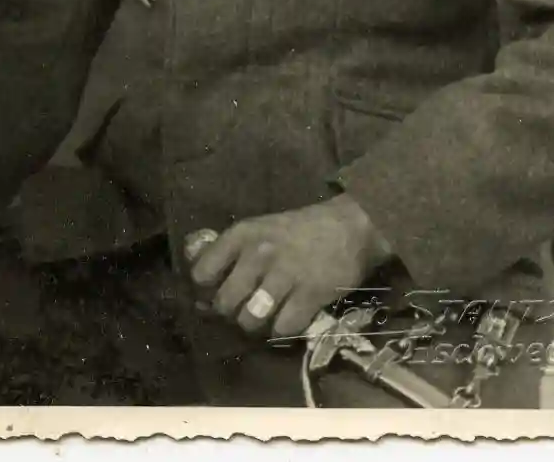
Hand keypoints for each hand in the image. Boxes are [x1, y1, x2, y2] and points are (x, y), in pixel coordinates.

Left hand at [184, 195, 393, 340]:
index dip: (208, 289)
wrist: (354, 225)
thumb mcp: (261, 230)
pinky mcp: (310, 294)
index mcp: (243, 234)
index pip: (202, 274)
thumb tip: (199, 297)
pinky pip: (282, 328)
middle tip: (249, 307)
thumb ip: (229, 256)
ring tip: (271, 313)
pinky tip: (295, 313)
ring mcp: (285, 274)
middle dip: (234, 312)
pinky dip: (286, 328)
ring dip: (259, 323)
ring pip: (250, 320)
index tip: (221, 290)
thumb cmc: (301, 231)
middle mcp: (260, 253)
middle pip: (224, 304)